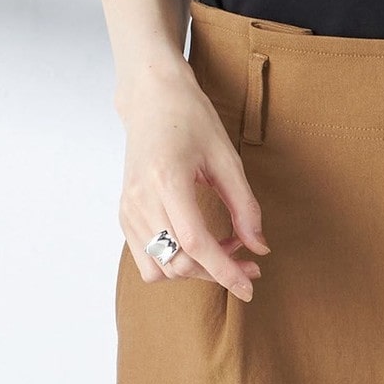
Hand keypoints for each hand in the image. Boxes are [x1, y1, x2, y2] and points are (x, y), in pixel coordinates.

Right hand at [118, 71, 269, 302]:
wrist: (152, 98)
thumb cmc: (192, 118)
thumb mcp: (226, 155)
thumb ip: (244, 204)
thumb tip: (259, 247)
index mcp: (167, 180)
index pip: (195, 244)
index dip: (224, 270)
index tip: (251, 285)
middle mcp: (140, 200)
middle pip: (178, 262)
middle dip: (217, 271)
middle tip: (250, 260)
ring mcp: (128, 209)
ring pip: (161, 268)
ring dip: (196, 270)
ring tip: (224, 248)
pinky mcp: (124, 214)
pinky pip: (147, 259)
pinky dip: (175, 261)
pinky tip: (199, 243)